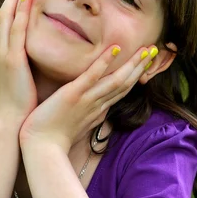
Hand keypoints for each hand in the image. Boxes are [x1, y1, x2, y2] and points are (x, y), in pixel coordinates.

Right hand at [0, 0, 37, 126]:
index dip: (14, 2)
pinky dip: (20, 12)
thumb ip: (27, 64)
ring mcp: (3, 53)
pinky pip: (16, 29)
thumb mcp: (22, 79)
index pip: (8, 22)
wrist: (10, 122)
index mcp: (3, 54)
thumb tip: (39, 57)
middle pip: (5, 13)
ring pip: (8, 16)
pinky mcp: (11, 60)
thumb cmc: (20, 104)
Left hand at [18, 44, 157, 152]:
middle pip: (125, 84)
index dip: (135, 76)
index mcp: (98, 110)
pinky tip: (114, 48)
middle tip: (154, 49)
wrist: (42, 148)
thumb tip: (98, 110)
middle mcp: (98, 104)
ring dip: (132, 64)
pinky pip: (92, 76)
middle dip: (141, 67)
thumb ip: (89, 113)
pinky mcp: (74, 95)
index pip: (121, 90)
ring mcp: (87, 99)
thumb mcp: (77, 123)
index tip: (146, 63)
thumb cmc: (54, 136)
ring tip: (146, 48)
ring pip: (117, 80)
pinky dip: (104, 63)